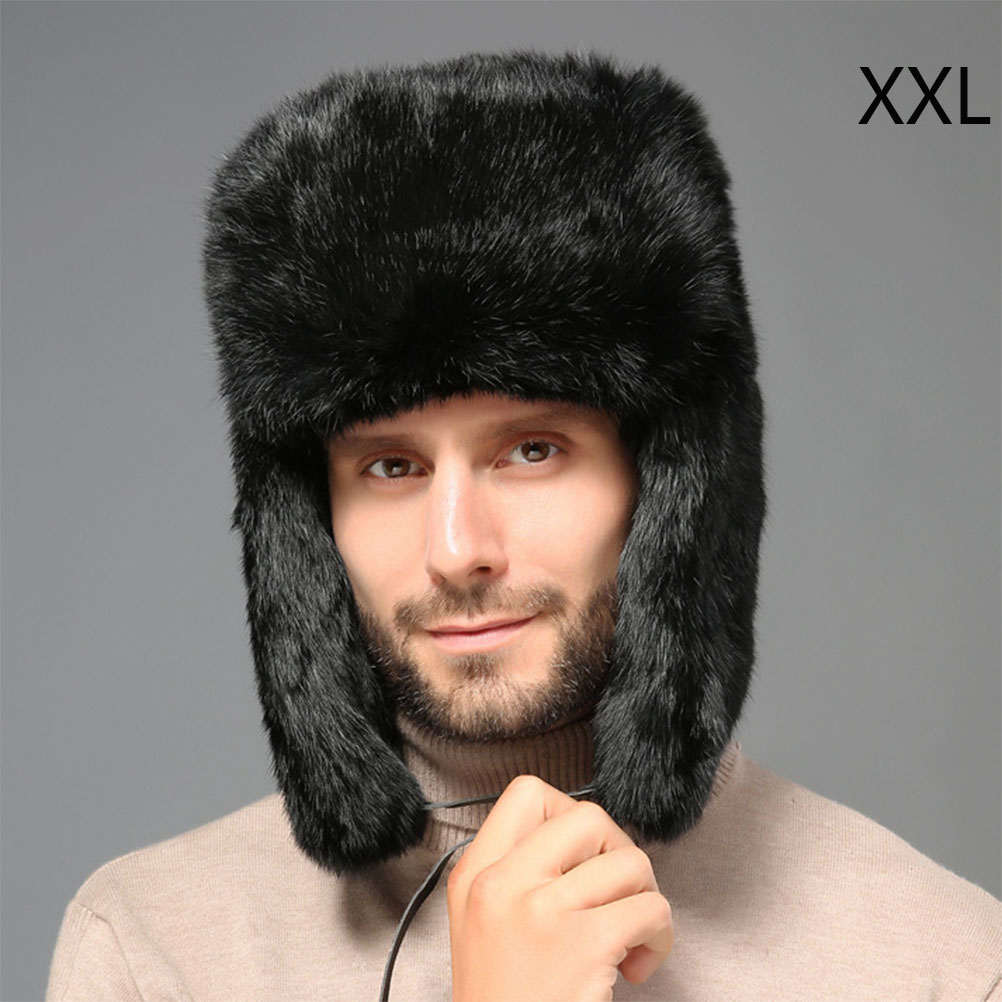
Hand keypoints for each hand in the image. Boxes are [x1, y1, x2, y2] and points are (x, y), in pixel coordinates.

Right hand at [447, 775, 673, 1001]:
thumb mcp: (481, 920)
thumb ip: (516, 871)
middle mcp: (501, 882)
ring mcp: (540, 910)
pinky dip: (660, 936)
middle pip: (587, 816)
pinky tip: (637, 967)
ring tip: (630, 937)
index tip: (581, 858)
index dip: (568, 816)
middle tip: (615, 894)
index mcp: (475, 873)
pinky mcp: (581, 944)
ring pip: (630, 862)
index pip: (527, 793)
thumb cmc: (503, 998)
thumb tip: (585, 841)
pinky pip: (651, 908)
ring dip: (645, 899)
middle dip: (618, 852)